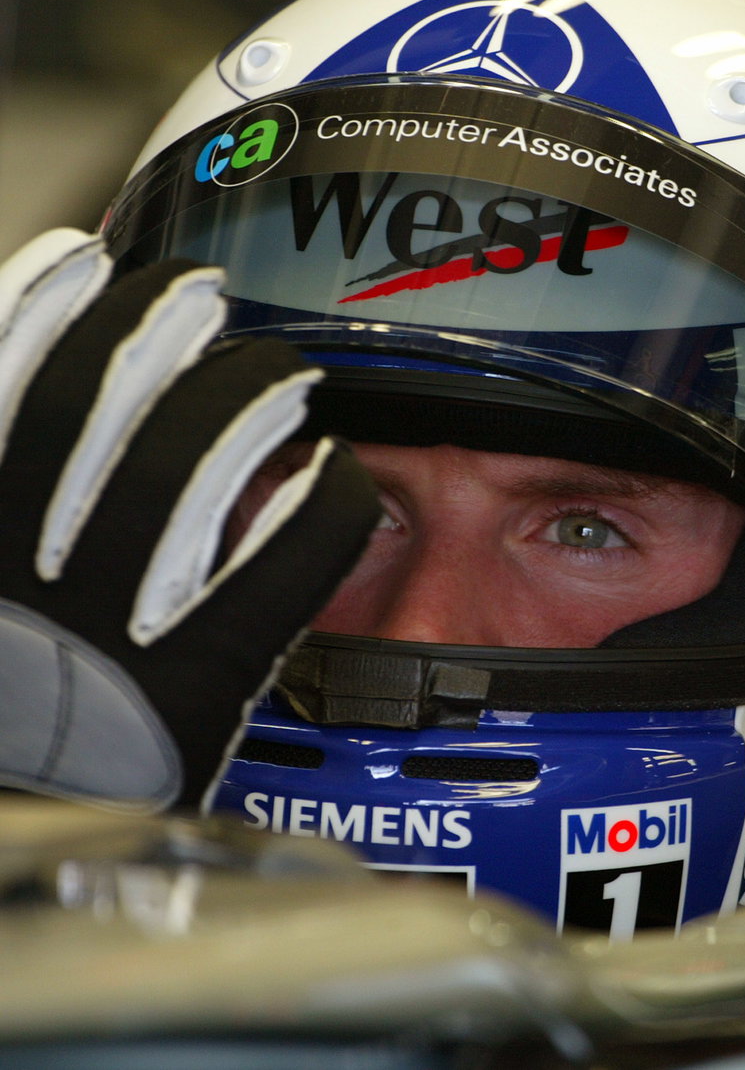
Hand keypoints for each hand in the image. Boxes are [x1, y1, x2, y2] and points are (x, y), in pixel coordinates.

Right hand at [0, 230, 378, 809]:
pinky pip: (283, 573)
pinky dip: (319, 509)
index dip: (36, 310)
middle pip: (91, 411)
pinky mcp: (196, 691)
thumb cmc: (7, 732)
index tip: (81, 260)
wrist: (8, 859)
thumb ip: (6, 493)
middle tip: (197, 294)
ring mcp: (108, 633)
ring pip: (186, 471)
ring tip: (273, 370)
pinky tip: (337, 473)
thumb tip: (13, 396)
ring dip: (240, 401)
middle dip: (151, 333)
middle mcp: (18, 576)